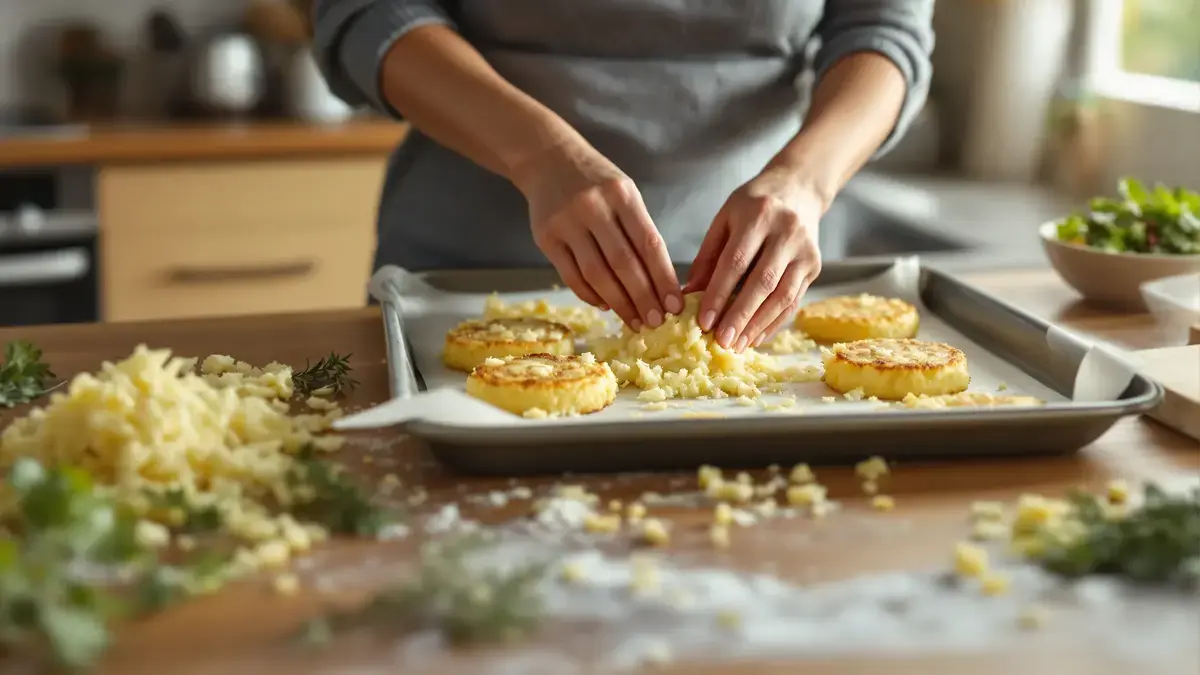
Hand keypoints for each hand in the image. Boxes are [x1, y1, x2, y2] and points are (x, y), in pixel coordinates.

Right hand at [515, 142, 681, 329]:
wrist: (547, 157)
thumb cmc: (596, 180)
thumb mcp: (624, 192)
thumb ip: (639, 230)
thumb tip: (659, 282)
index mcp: (622, 195)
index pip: (648, 244)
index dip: (663, 278)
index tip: (675, 306)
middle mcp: (593, 207)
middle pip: (623, 264)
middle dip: (642, 298)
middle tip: (655, 323)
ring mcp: (566, 223)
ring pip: (596, 274)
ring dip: (618, 303)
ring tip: (634, 322)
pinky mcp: (545, 238)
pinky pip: (572, 276)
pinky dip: (590, 295)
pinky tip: (605, 305)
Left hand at [683, 168, 824, 350]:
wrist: (799, 188)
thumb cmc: (754, 204)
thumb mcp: (725, 219)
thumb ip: (708, 256)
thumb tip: (689, 295)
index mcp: (759, 216)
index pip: (736, 261)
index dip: (719, 294)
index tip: (704, 321)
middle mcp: (787, 232)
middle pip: (762, 282)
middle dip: (740, 316)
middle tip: (722, 342)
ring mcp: (805, 251)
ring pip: (783, 296)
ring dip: (759, 325)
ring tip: (738, 345)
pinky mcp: (815, 266)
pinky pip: (794, 300)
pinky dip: (775, 323)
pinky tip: (756, 338)